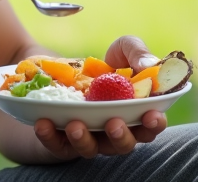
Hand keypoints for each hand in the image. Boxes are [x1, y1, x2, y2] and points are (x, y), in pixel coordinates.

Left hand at [31, 35, 166, 159]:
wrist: (64, 68)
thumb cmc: (106, 64)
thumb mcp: (123, 49)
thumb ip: (138, 53)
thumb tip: (148, 65)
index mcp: (134, 113)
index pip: (149, 126)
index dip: (154, 124)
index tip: (152, 115)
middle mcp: (114, 131)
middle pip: (122, 144)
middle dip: (121, 137)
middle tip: (114, 123)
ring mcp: (89, 137)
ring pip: (90, 149)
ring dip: (84, 140)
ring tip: (76, 125)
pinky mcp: (62, 140)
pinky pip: (57, 145)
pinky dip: (50, 137)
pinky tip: (43, 123)